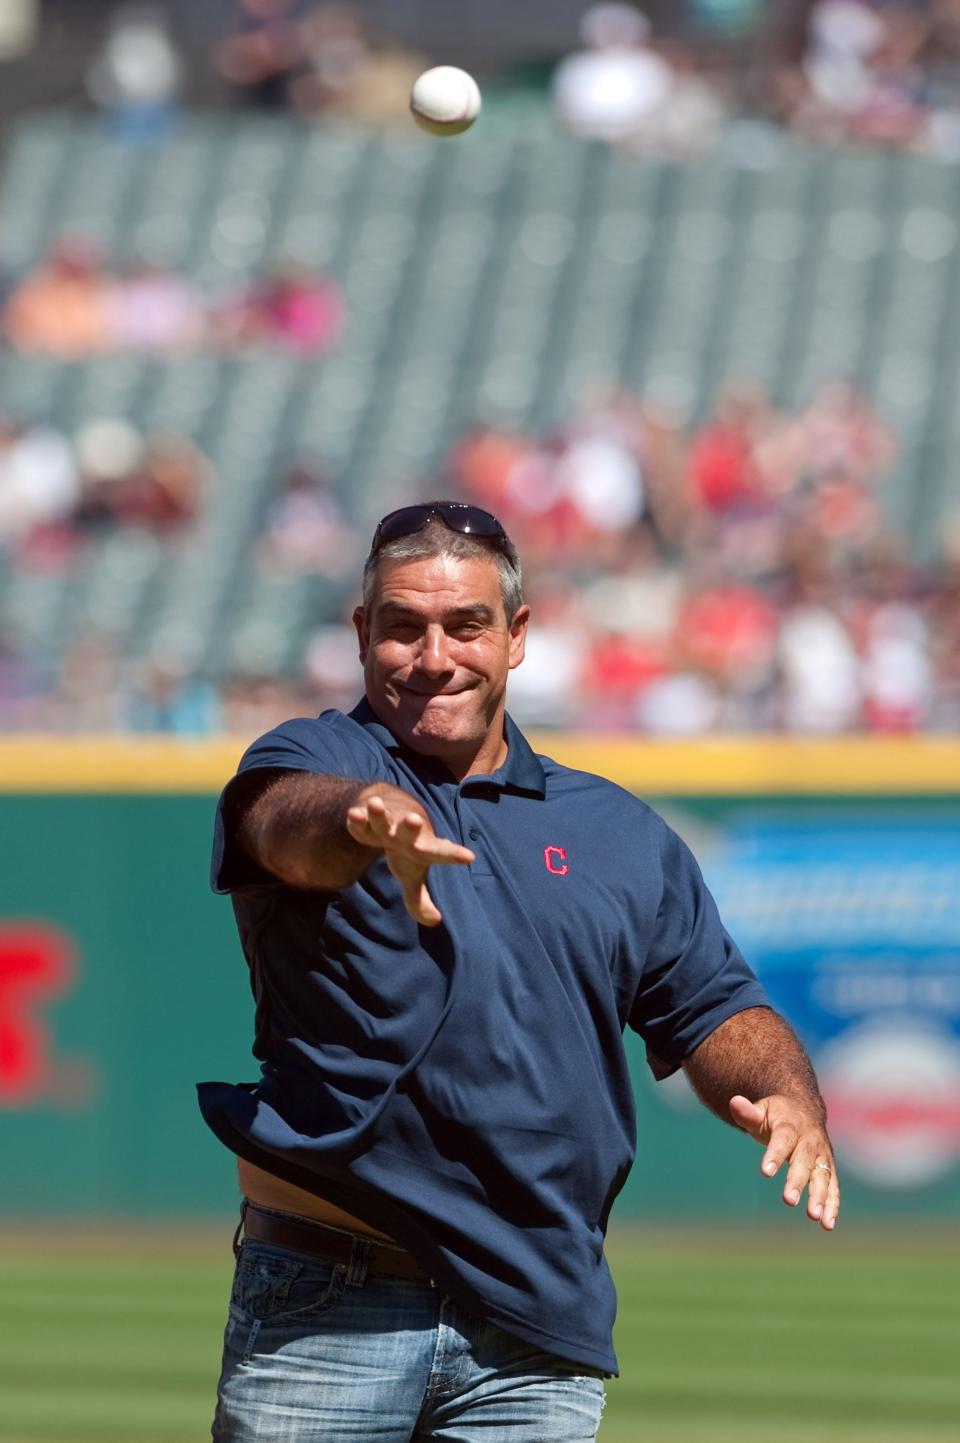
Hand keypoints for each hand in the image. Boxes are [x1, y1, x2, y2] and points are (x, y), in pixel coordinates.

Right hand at [346, 792, 473, 926]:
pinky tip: (354, 814)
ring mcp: (386, 825)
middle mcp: (406, 835)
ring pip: (383, 820)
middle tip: (414, 819)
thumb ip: (419, 900)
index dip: (453, 855)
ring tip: (375, 804)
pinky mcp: (367, 820)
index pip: (440, 852)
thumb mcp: (411, 877)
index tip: (469, 857)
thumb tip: (435, 920)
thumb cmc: (405, 852)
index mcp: (422, 849)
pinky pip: (361, 822)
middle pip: (409, 832)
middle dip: (410, 827)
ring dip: (379, 815)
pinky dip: (358, 819)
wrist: (389, 816)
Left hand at [729, 1093, 839, 1231]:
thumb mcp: (761, 1110)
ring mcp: (822, 1154)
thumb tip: (734, 1102)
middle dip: (797, 1181)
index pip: (782, 1139)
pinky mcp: (829, 1168)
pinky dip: (832, 1204)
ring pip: (823, 1176)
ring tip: (814, 1217)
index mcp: (791, 1124)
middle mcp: (810, 1139)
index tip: (766, 1172)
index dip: (774, 1155)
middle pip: (804, 1161)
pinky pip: (833, 1186)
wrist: (804, 1109)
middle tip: (789, 1200)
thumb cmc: (776, 1115)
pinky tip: (827, 1224)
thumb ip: (748, 1113)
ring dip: (820, 1197)